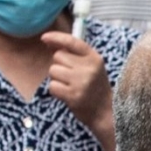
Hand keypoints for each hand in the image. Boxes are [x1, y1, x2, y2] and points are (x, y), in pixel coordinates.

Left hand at [42, 31, 114, 150]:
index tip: (44, 38)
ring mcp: (81, 82)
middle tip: (70, 77)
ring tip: (69, 87)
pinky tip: (67, 95)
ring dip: (57, 79)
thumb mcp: (92, 67)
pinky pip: (52, 86)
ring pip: (53, 71)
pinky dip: (56, 91)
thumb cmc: (95, 88)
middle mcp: (89, 68)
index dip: (56, 38)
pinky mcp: (73, 96)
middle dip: (59, 66)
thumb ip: (74, 55)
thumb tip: (50, 42)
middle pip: (58, 57)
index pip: (72, 42)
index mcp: (94, 58)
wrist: (105, 113)